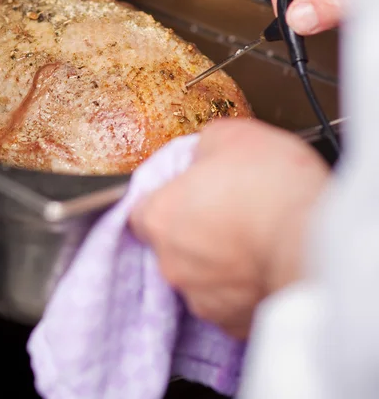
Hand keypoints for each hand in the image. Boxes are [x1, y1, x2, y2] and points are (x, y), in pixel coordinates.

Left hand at [129, 119, 329, 338]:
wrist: (316, 240)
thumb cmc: (271, 186)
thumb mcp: (229, 135)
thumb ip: (201, 147)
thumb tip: (202, 155)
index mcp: (160, 217)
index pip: (142, 212)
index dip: (166, 201)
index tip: (188, 195)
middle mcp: (172, 262)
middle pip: (171, 244)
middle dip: (194, 231)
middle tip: (228, 214)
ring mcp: (202, 297)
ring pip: (200, 276)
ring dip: (217, 261)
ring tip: (252, 240)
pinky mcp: (233, 323)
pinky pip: (230, 302)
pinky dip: (241, 288)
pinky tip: (262, 265)